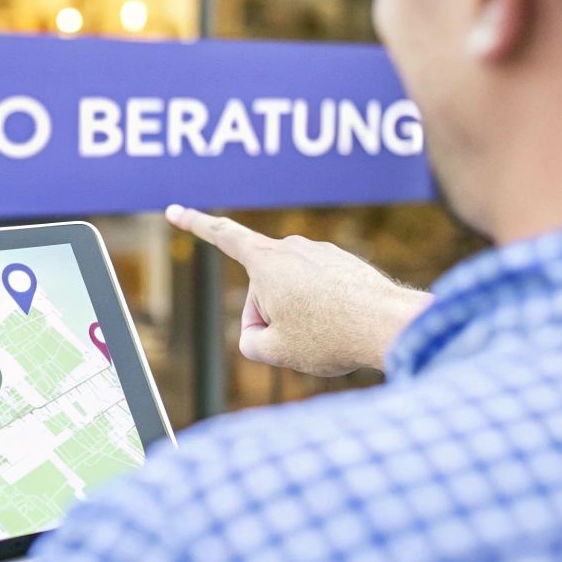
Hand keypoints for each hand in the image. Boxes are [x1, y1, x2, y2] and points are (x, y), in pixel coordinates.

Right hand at [166, 205, 432, 376]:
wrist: (388, 325)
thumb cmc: (328, 336)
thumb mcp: (273, 351)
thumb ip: (251, 342)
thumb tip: (262, 333)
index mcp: (265, 261)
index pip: (222, 235)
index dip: (194, 225)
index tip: (173, 210)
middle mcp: (292, 247)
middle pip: (263, 289)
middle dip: (270, 318)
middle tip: (297, 344)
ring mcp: (322, 253)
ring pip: (294, 295)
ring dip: (302, 318)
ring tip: (327, 335)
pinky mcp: (346, 265)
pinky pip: (322, 295)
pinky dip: (327, 314)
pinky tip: (345, 327)